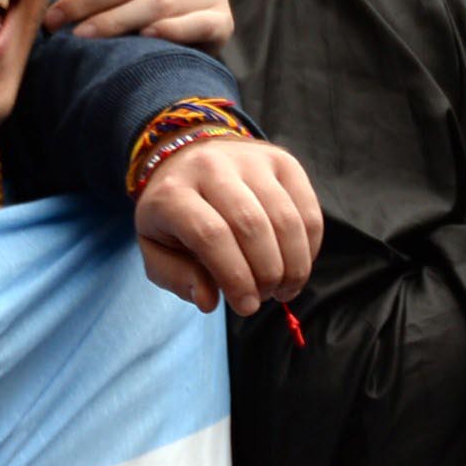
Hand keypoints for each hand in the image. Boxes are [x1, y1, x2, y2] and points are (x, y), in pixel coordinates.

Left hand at [137, 137, 318, 315]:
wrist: (188, 161)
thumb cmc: (174, 217)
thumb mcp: (156, 251)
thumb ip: (176, 278)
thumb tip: (208, 300)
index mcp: (173, 193)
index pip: (210, 235)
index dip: (235, 277)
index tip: (247, 306)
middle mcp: (211, 167)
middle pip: (251, 225)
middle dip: (267, 273)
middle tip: (267, 297)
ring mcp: (249, 159)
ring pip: (285, 218)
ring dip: (293, 264)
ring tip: (285, 288)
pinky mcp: (281, 160)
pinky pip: (307, 208)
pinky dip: (309, 246)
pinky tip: (298, 265)